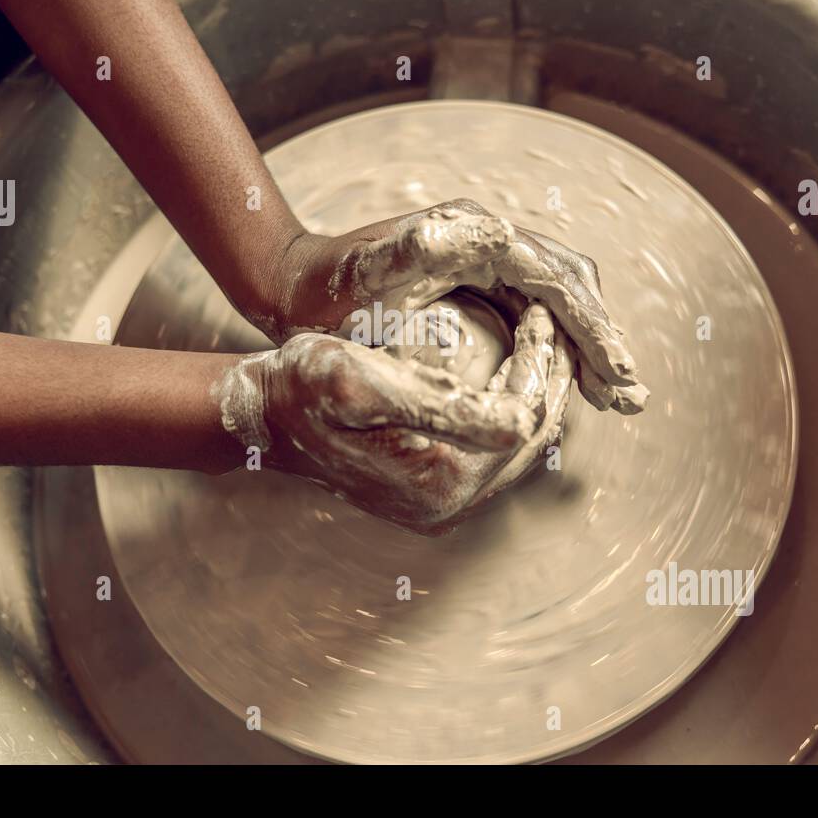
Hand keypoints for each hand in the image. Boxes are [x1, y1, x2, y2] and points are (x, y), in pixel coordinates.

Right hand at [215, 302, 570, 533]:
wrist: (265, 417)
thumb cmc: (305, 385)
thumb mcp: (360, 379)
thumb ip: (441, 401)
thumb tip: (522, 416)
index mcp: (438, 478)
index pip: (524, 416)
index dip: (540, 359)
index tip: (538, 310)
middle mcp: (448, 506)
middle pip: (533, 439)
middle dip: (551, 376)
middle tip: (552, 321)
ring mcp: (443, 507)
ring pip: (522, 449)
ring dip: (538, 394)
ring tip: (540, 342)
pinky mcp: (436, 497)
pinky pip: (497, 456)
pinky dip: (512, 413)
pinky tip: (511, 373)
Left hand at [271, 199, 647, 413]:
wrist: (292, 282)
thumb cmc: (325, 291)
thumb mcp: (366, 278)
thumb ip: (412, 252)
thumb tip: (478, 228)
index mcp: (474, 233)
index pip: (556, 281)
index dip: (593, 331)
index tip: (621, 378)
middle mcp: (486, 236)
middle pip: (569, 286)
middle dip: (600, 340)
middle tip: (629, 397)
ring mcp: (482, 255)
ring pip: (556, 299)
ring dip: (585, 345)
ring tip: (615, 397)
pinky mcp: (474, 276)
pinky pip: (531, 310)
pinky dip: (556, 345)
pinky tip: (566, 384)